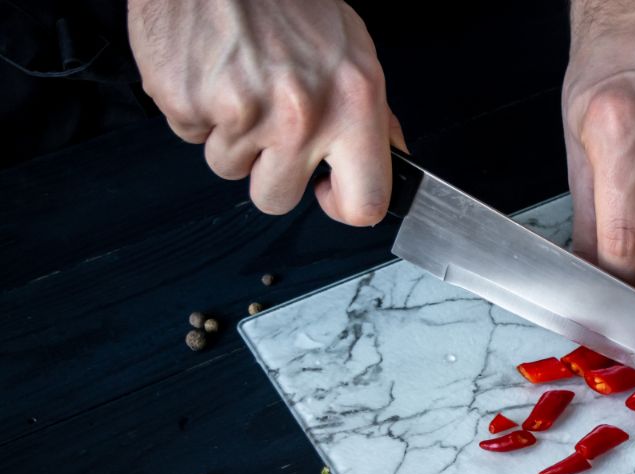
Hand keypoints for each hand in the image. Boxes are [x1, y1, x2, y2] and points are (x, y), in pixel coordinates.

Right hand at [128, 0, 405, 225]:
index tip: (329, 192)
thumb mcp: (351, 48)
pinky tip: (210, 69)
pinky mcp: (186, 102)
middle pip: (276, 199)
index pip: (366, 202)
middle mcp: (300, 115)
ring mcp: (240, 113)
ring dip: (230, 136)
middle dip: (268, 171)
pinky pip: (189, 134)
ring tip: (238, 81)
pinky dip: (195, 108)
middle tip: (269, 122)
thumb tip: (390, 156)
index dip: (344, 207)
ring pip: (228, 168)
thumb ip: (371, 112)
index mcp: (352, 103)